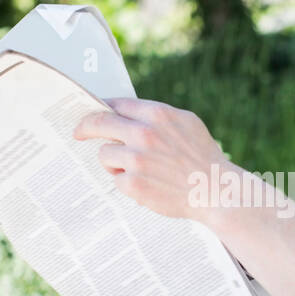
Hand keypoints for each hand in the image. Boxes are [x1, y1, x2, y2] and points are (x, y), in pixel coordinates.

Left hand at [73, 97, 234, 223]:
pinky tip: (146, 184)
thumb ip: (157, 116)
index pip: (116, 104)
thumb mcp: (186, 123)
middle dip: (85, 128)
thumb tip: (126, 112)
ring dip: (113, 162)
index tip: (92, 112)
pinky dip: (126, 183)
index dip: (100, 107)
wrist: (216, 191)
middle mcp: (144, 134)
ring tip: (137, 169)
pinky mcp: (133, 184)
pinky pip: (115, 179)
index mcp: (157, 115)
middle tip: (78, 133)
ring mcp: (137, 160)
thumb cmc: (203, 157)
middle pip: (98, 123)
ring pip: (104, 154)